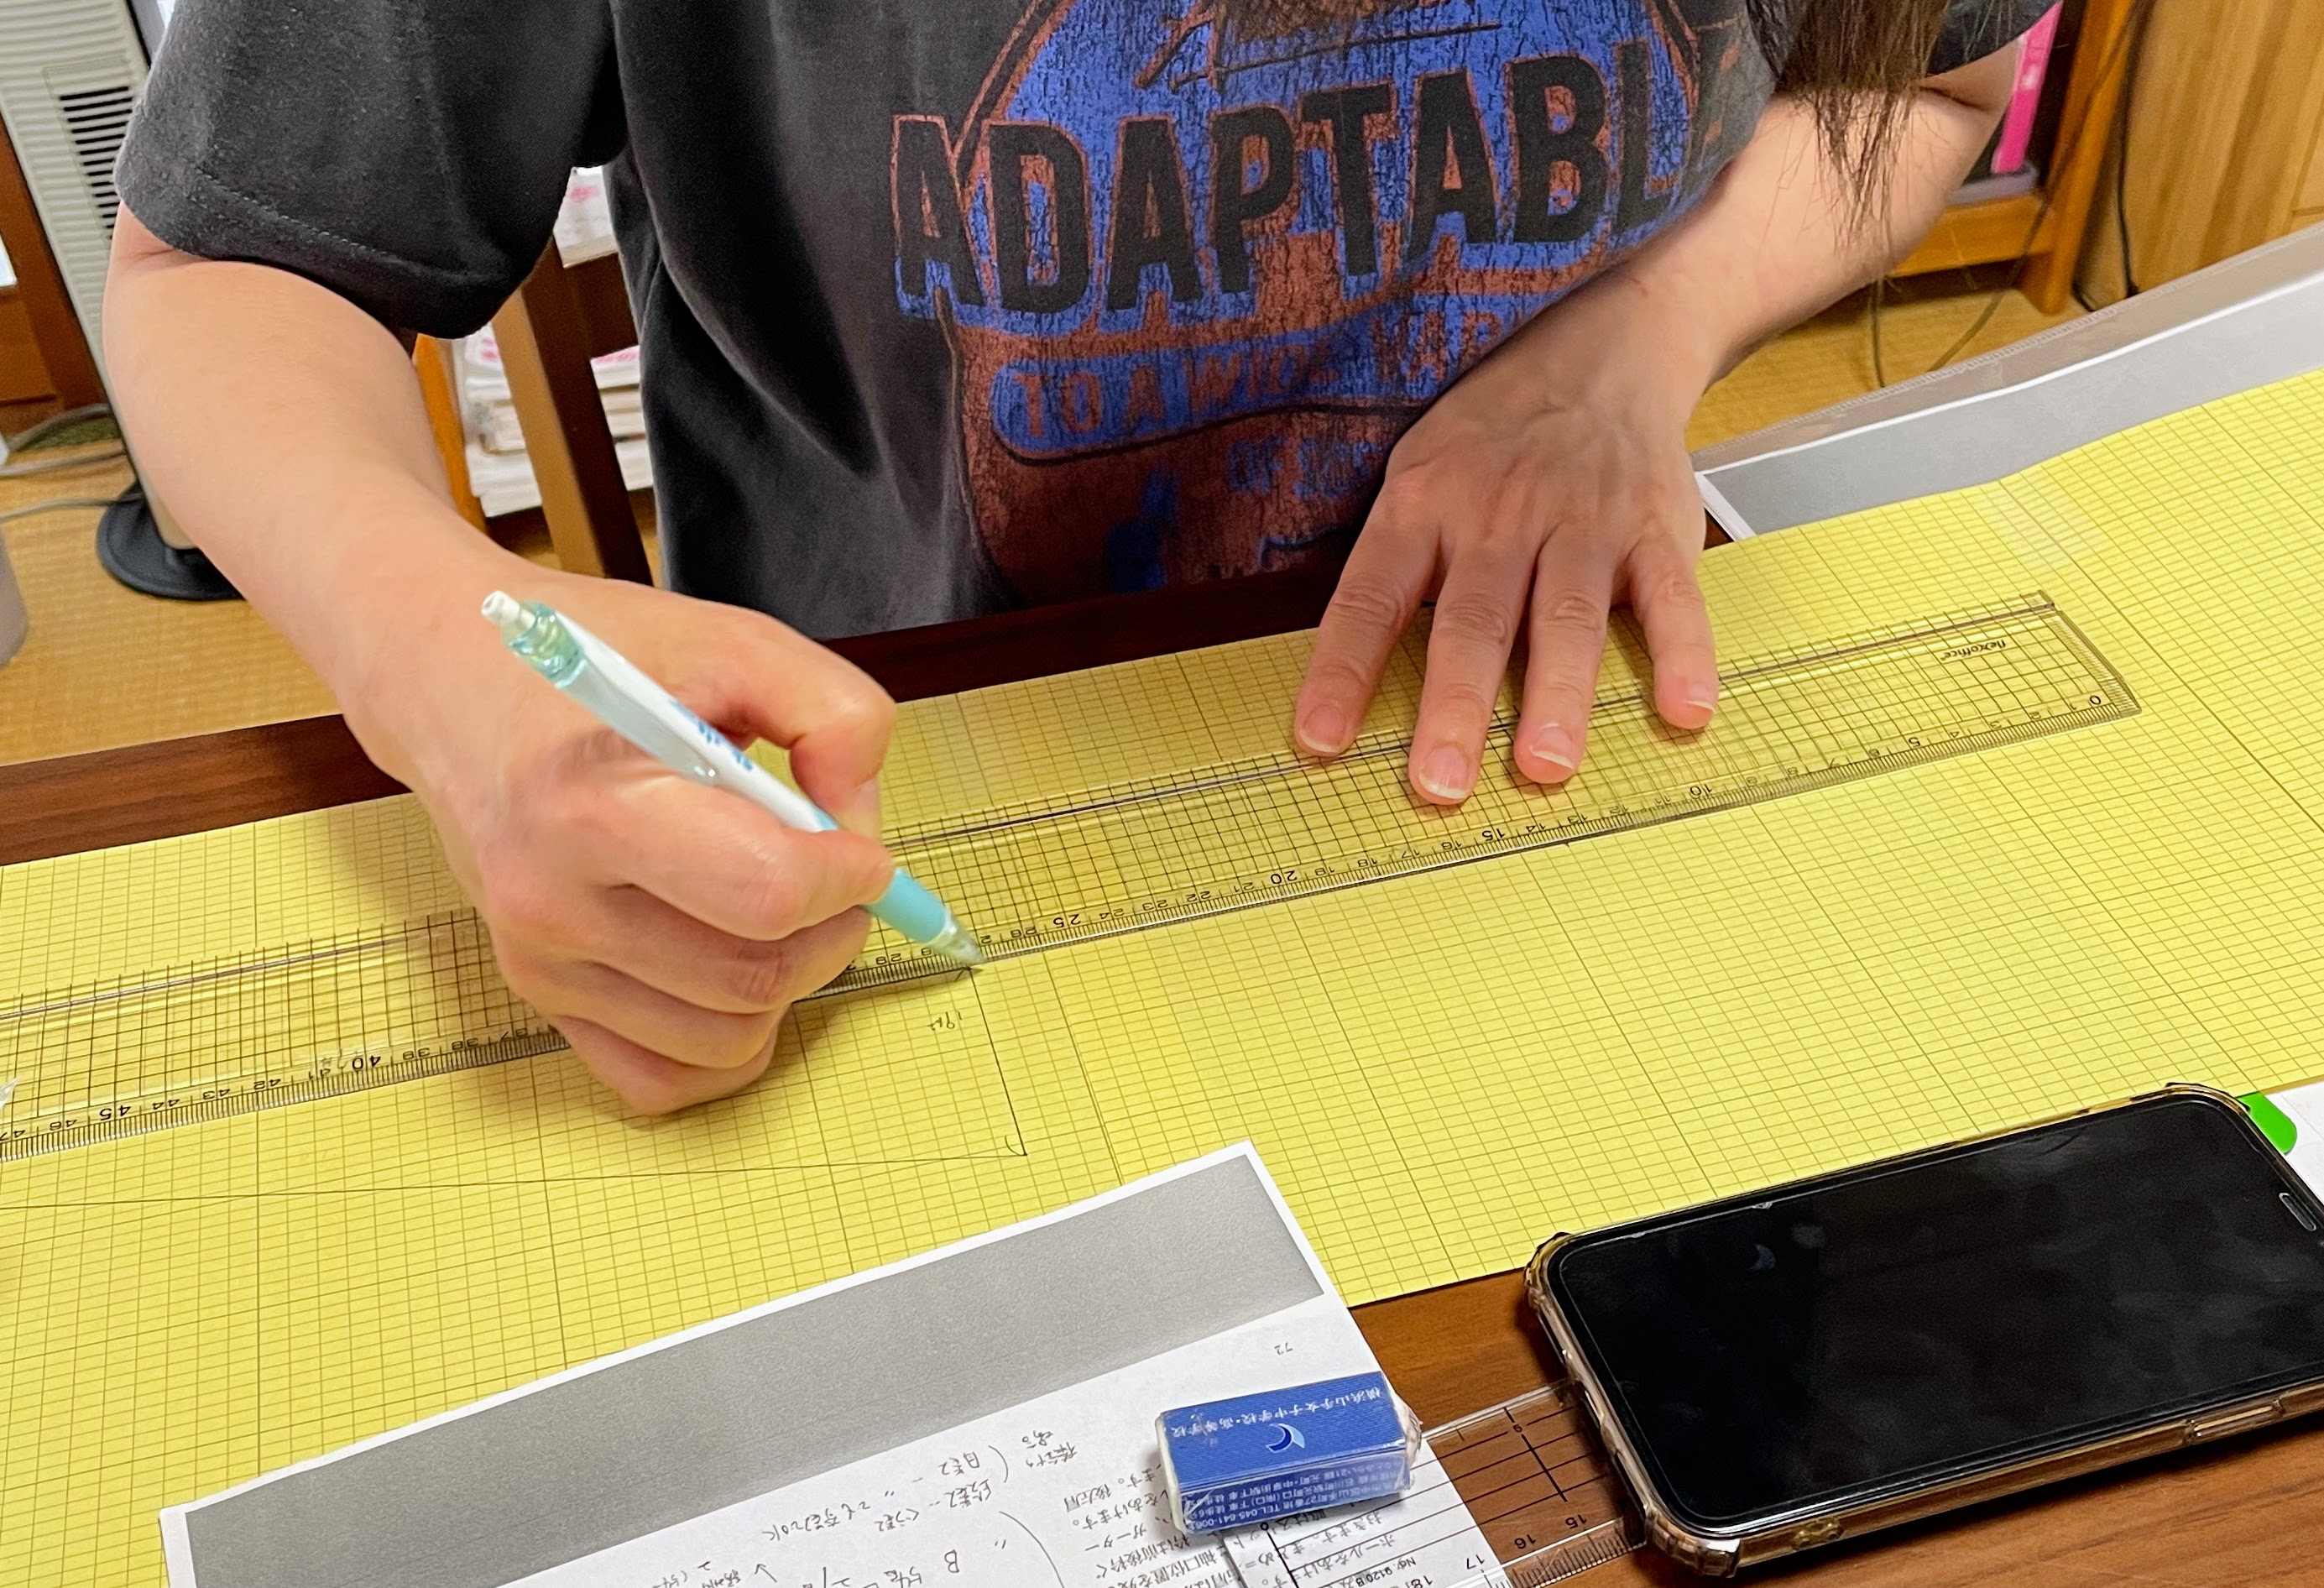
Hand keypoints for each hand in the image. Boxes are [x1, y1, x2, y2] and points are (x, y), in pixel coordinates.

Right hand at [341, 569, 896, 1114]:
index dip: (849, 876)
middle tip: (835, 876)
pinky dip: (726, 1042)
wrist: (455, 677)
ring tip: (778, 906)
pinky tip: (733, 964)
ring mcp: (541, 962)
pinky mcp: (541, 997)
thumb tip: (860, 820)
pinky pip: (664, 1079)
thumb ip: (832, 712)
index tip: (859, 847)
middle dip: (832, 930)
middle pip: (756, 977)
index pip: (769, 895)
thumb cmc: (595, 659)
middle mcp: (554, 900)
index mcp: (595, 806)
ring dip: (789, 983)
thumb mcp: (733, 642)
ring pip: (726, 1038)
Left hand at [1293, 270, 1720, 800]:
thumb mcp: (1417, 472)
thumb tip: (1348, 684)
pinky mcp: (1656, 528)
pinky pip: (1672, 599)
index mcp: (1423, 504)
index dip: (1344, 671)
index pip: (1371, 597)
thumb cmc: (1494, 433)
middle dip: (1455, 706)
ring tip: (1545, 765)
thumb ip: (1395, 569)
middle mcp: (1499, 514)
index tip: (1321, 740)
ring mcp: (1583, 522)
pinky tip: (1683, 710)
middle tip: (1440, 783)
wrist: (1604, 345)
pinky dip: (1683, 655)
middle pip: (1472, 620)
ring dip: (1558, 695)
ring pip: (1566, 616)